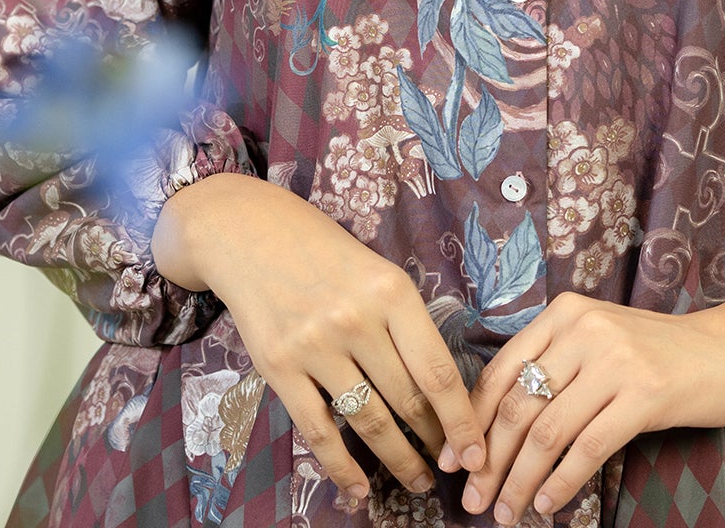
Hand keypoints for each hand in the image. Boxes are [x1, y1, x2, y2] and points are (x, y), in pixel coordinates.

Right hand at [152, 173, 485, 502]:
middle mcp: (356, 320)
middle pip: (407, 400)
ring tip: (416, 480)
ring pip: (368, 421)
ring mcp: (314, 346)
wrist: (250, 234)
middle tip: (450, 466)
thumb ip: (406, 321)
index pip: (438, 370)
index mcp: (391, 291)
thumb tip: (443, 388)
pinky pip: (319, 431)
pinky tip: (360, 490)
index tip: (474, 452)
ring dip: (398, 460)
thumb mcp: (378, 271)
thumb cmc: (325, 252)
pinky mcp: (278, 368)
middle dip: (434, 442)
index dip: (461, 420)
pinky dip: (342, 468)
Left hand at [445, 284, 724, 523]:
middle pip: (518, 404)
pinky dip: (562, 481)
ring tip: (508, 513)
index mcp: (564, 312)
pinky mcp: (645, 394)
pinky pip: (588, 448)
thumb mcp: (599, 342)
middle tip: (474, 499)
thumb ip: (555, 366)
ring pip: (547, 431)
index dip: (473, 421)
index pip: (501, 371)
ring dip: (521, 480)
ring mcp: (615, 360)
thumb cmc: (659, 352)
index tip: (455, 461)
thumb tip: (495, 425)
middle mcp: (584, 329)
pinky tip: (549, 504)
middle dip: (490, 459)